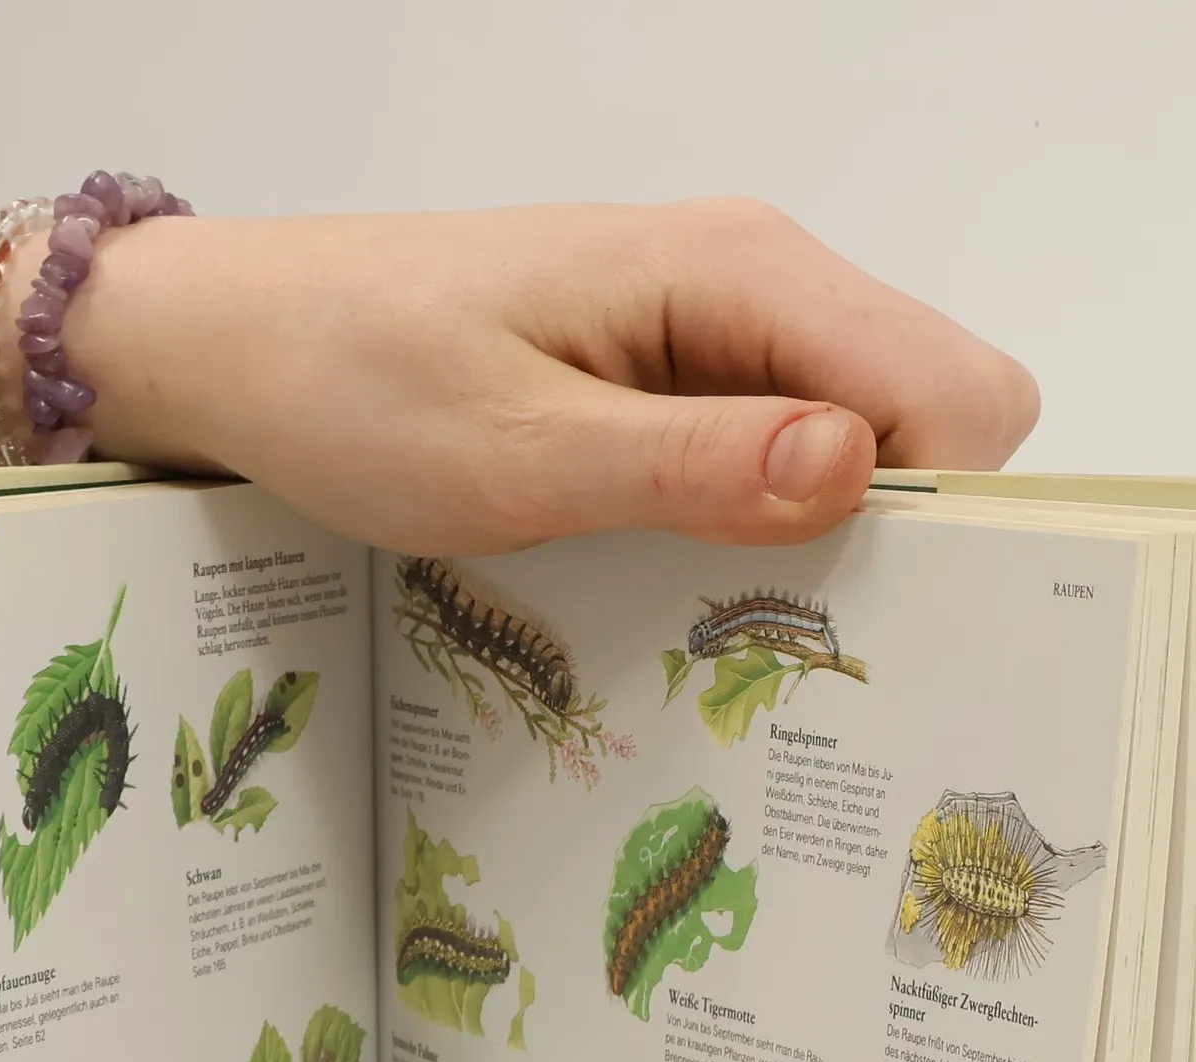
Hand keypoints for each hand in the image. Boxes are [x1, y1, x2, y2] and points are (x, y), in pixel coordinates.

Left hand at [75, 198, 1039, 552]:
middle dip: (896, 536)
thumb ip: (689, 464)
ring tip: (733, 637)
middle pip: (928, 415)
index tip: (873, 633)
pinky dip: (754, 521)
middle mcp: (752, 285)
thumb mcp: (515, 452)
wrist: (239, 341)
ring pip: (852, 440)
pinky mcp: (662, 377)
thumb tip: (860, 474)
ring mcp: (709, 330)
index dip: (950, 517)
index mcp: (741, 273)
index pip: (957, 393)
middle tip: (791, 653)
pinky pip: (767, 450)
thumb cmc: (352, 381)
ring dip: (818, 538)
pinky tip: (685, 587)